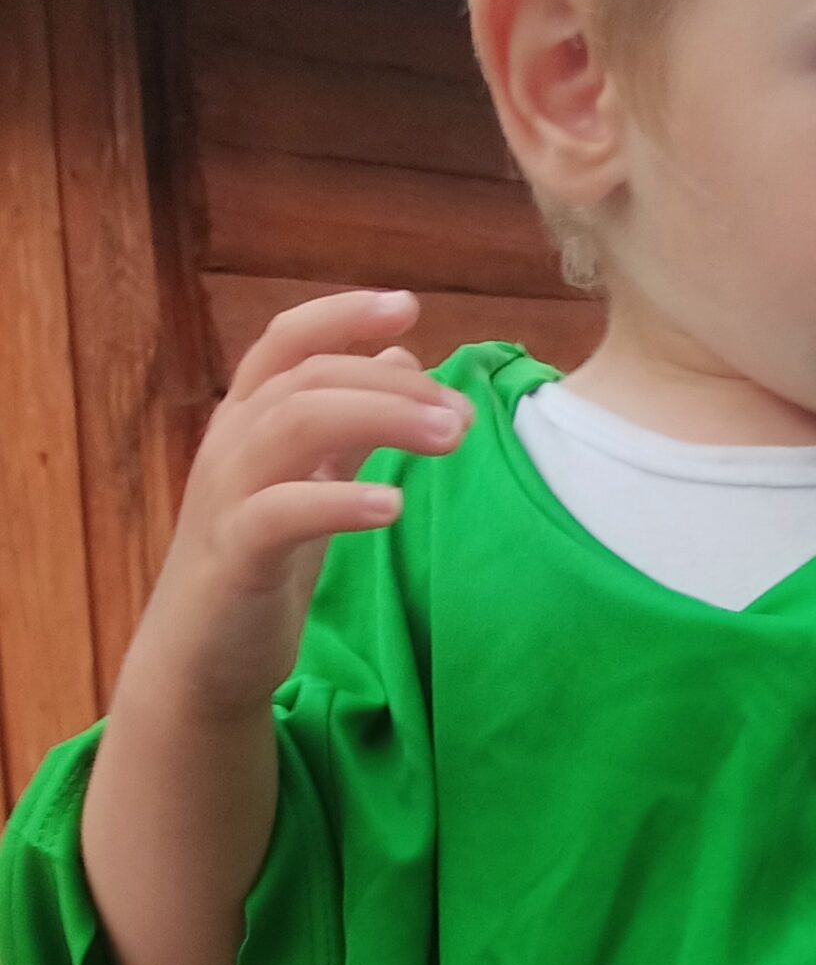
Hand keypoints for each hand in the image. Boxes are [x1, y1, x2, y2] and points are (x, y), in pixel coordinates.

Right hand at [137, 291, 470, 718]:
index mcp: (248, 420)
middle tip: (464, 411)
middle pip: (306, 379)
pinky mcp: (234, 555)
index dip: (343, 315)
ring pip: (293, 426)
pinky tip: (392, 503)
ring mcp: (227, 496)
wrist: (201, 658)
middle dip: (391, 382)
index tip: (407, 306)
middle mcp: (231, 445)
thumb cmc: (259, 564)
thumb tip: (401, 357)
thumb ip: (349, 423)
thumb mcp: (309, 482)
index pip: (288, 342)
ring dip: (379, 419)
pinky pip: (281, 512)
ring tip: (450, 436)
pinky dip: (338, 500)